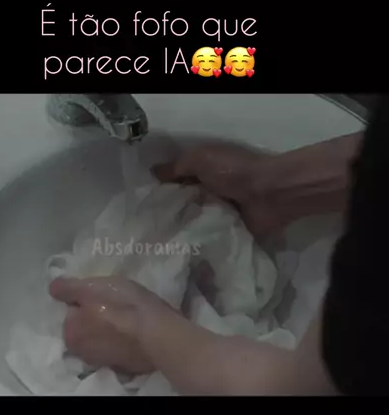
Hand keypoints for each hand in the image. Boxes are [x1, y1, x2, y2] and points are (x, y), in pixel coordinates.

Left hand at [49, 275, 176, 374]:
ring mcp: (105, 362)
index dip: (86, 300)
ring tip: (128, 316)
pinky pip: (119, 348)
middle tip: (115, 304)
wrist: (160, 333)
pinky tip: (135, 331)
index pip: (73, 311)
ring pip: (102, 339)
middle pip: (86, 327)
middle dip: (96, 317)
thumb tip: (52, 289)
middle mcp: (82, 354)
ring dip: (110, 329)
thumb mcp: (92, 287)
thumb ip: (68, 288)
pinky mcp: (126, 366)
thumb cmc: (123, 305)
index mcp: (70, 335)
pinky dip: (124, 341)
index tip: (102, 295)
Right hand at [153, 141, 277, 235]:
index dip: (162, 194)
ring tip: (159, 247)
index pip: (177, 185)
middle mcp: (212, 193)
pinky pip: (211, 240)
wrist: (269, 194)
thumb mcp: (200, 160)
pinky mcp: (231, 233)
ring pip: (195, 224)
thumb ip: (177, 167)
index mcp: (204, 173)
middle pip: (185, 206)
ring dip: (183, 232)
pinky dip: (200, 245)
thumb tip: (153, 173)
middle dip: (170, 217)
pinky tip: (181, 254)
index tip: (144, 209)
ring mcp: (222, 215)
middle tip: (148, 232)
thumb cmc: (233, 171)